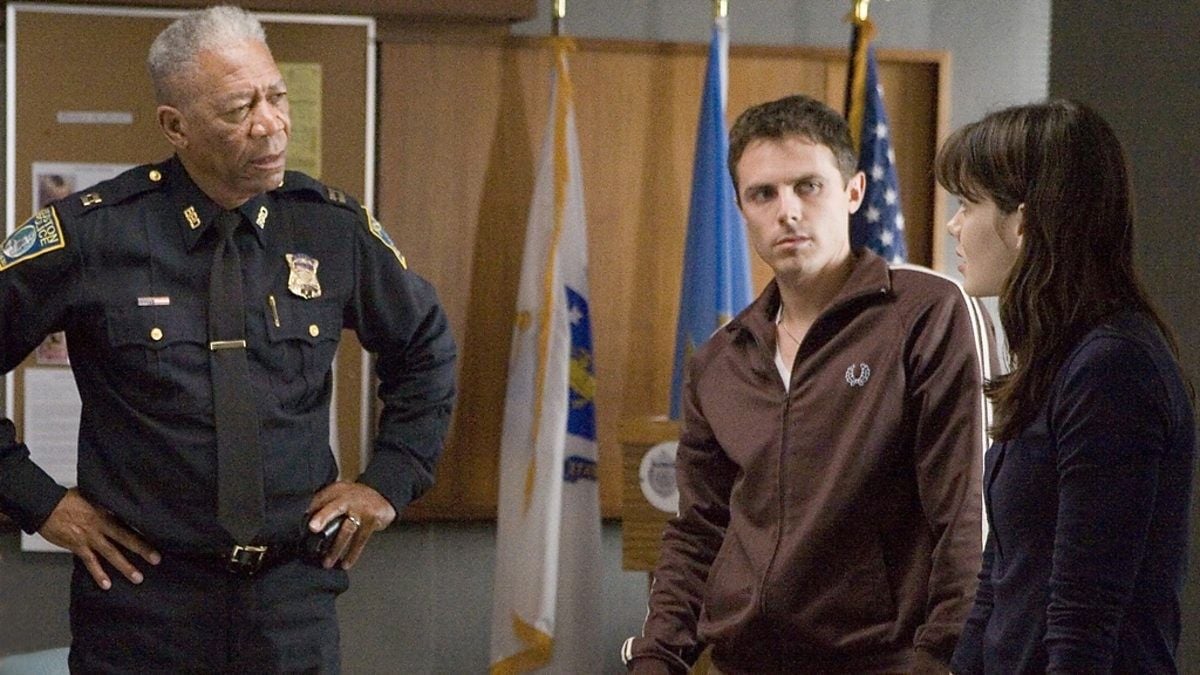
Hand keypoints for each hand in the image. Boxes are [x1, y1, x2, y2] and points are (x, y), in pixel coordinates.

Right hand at [38, 488, 160, 589]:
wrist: (45, 505)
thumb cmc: (68, 498)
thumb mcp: (93, 494)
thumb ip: (107, 501)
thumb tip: (121, 500)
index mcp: (107, 510)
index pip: (130, 520)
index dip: (145, 528)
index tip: (161, 534)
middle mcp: (101, 525)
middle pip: (126, 538)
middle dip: (142, 549)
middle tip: (157, 559)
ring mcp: (89, 537)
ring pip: (111, 554)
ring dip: (125, 566)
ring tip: (138, 578)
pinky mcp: (77, 546)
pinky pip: (90, 563)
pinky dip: (98, 574)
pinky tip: (106, 584)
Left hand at [306, 481, 395, 569]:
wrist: (384, 496)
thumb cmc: (357, 499)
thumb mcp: (340, 495)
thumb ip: (324, 505)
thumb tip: (303, 521)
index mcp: (336, 491)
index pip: (319, 500)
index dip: (309, 511)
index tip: (300, 524)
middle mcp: (348, 497)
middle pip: (334, 508)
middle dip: (323, 518)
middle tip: (313, 529)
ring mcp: (361, 509)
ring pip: (346, 529)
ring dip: (336, 548)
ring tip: (327, 562)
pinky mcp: (372, 520)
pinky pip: (361, 540)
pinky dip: (353, 554)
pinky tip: (346, 563)